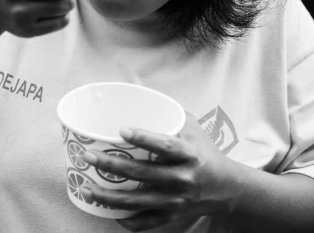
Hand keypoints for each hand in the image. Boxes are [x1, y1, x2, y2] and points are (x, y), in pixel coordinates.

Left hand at [80, 112, 237, 231]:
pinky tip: (109, 212)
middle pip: (143, 173)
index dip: (144, 138)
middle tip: (89, 156)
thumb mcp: (192, 128)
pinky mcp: (172, 216)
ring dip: (110, 196)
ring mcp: (176, 200)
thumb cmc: (203, 151)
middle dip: (113, 165)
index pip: (165, 146)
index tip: (122, 131)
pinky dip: (127, 220)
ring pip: (138, 201)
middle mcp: (183, 178)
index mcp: (189, 154)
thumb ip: (169, 113)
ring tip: (87, 188)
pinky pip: (146, 222)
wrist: (226, 188)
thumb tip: (138, 93)